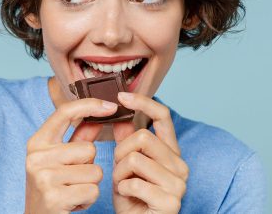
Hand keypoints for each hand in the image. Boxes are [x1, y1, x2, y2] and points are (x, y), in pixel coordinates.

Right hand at [24, 98, 117, 213]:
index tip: (111, 105)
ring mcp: (44, 177)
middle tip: (72, 180)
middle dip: (89, 166)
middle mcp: (36, 157)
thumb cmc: (53, 189)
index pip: (64, 113)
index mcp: (37, 143)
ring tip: (72, 192)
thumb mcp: (61, 161)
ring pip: (94, 170)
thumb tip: (99, 117)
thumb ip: (78, 139)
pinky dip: (88, 199)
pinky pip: (93, 190)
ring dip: (90, 184)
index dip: (89, 105)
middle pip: (88, 148)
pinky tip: (73, 204)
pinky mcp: (54, 197)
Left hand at [112, 92, 188, 213]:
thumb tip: (121, 115)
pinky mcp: (171, 202)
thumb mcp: (126, 165)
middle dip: (120, 151)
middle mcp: (180, 165)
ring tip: (123, 185)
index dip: (143, 102)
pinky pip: (134, 182)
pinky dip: (123, 190)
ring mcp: (178, 184)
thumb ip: (127, 141)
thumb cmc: (133, 197)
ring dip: (119, 173)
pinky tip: (129, 197)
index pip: (163, 116)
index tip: (121, 96)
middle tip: (120, 169)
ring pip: (134, 158)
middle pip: (142, 136)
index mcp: (170, 152)